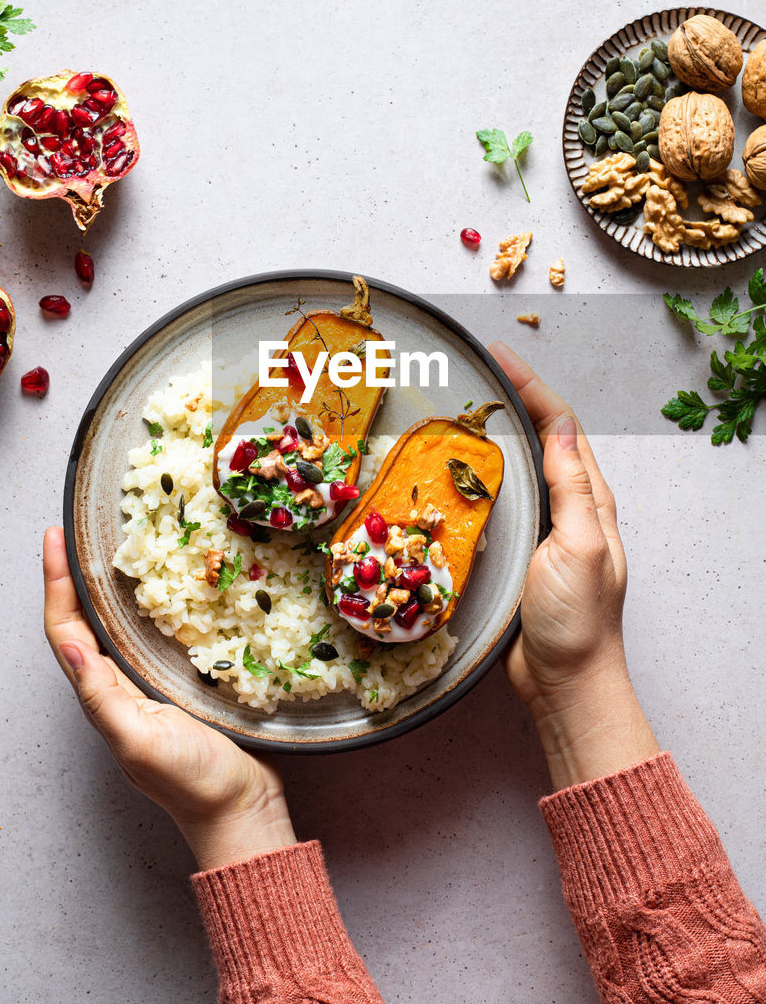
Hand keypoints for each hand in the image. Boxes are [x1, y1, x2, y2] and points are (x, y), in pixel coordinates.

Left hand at [43, 527, 295, 868]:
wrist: (242, 809)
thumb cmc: (194, 781)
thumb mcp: (141, 740)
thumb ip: (103, 698)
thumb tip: (70, 649)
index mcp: (103, 696)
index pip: (65, 631)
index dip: (55, 584)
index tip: (52, 538)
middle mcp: (119, 686)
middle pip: (84, 622)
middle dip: (74, 576)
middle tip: (77, 531)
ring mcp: (149, 685)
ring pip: (118, 627)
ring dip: (108, 587)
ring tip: (114, 545)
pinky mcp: (181, 683)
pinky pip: (155, 636)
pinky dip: (152, 604)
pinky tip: (170, 584)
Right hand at [488, 344, 658, 788]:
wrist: (565, 685)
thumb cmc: (577, 622)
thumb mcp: (581, 547)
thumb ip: (573, 489)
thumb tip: (563, 430)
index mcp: (589, 501)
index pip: (562, 428)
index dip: (531, 388)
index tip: (500, 358)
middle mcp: (568, 510)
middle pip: (540, 440)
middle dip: (511, 402)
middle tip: (472, 376)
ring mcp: (542, 533)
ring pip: (517, 471)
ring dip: (492, 439)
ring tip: (456, 415)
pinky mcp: (518, 556)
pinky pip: (499, 506)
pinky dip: (478, 481)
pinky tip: (451, 480)